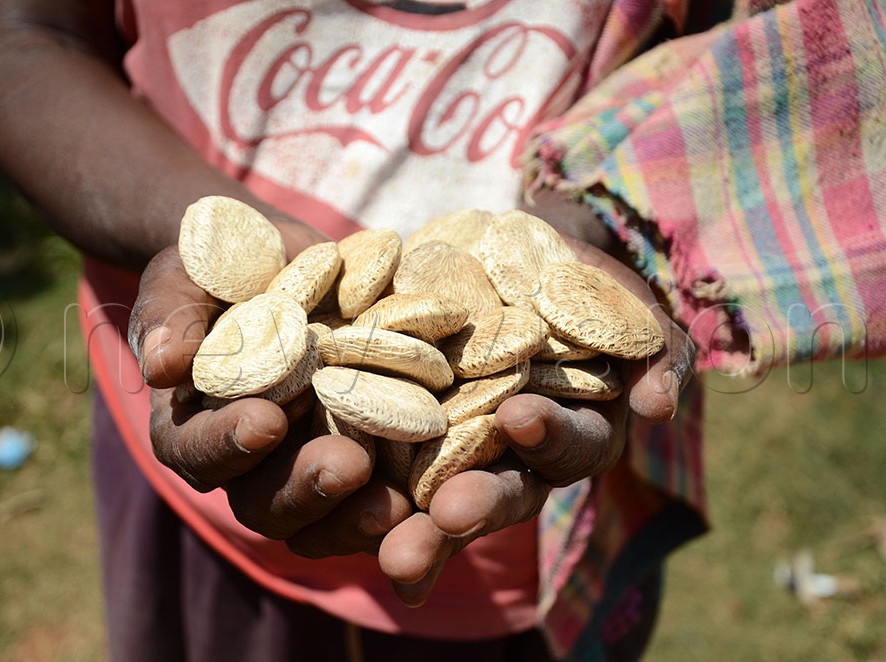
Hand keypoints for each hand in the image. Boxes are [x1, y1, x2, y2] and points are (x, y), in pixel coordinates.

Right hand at [130, 235, 413, 554]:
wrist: (278, 262)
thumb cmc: (214, 270)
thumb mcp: (182, 278)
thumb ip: (171, 316)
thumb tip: (163, 364)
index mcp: (191, 426)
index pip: (193, 451)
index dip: (226, 444)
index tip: (267, 420)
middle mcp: (246, 462)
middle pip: (263, 502)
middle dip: (305, 487)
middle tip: (348, 465)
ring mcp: (302, 465)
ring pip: (320, 517)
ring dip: (356, 514)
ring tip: (397, 500)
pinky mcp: (356, 457)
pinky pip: (372, 498)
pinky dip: (398, 502)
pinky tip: (433, 492)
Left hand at [378, 206, 695, 605]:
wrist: (510, 254)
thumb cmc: (578, 279)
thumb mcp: (623, 301)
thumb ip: (653, 347)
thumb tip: (656, 406)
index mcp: (571, 432)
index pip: (570, 446)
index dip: (550, 437)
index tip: (520, 416)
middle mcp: (511, 458)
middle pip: (500, 494)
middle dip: (475, 508)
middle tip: (446, 517)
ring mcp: (454, 451)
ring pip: (438, 503)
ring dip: (419, 531)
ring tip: (393, 553)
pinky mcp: (399, 431)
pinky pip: (378, 471)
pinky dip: (356, 499)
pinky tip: (322, 526)